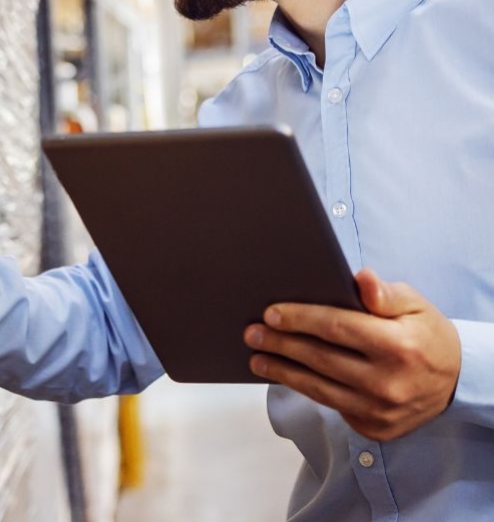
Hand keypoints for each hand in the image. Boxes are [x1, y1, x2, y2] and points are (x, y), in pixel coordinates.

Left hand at [244, 269, 460, 440]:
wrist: (455, 381)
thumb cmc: (426, 332)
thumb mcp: (414, 303)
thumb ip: (384, 292)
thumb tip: (360, 278)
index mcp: (399, 346)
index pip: (337, 328)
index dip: (300, 319)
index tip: (270, 312)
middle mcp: (389, 383)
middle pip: (321, 359)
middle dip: (281, 344)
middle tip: (252, 333)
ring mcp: (380, 411)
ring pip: (319, 388)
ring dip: (283, 372)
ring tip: (257, 358)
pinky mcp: (374, 429)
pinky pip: (331, 405)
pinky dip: (305, 389)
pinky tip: (287, 374)